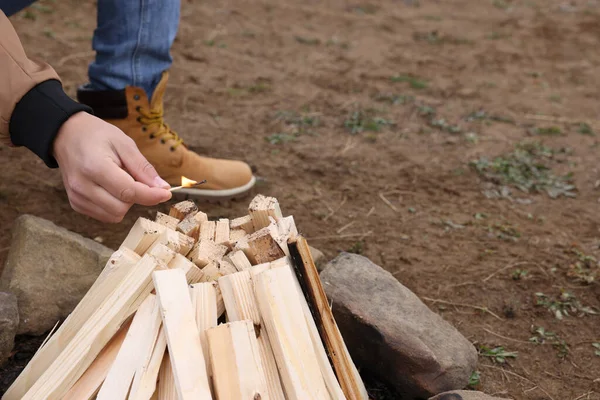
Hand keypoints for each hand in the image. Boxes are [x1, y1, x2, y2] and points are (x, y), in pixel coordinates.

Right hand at [53, 112, 171, 222]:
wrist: (66, 135)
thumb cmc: (97, 136)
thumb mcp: (124, 143)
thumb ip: (143, 168)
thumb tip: (163, 188)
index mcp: (95, 167)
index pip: (128, 192)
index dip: (151, 195)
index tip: (166, 193)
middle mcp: (82, 186)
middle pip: (122, 207)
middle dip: (136, 196)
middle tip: (133, 176)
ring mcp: (77, 197)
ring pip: (115, 215)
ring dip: (125, 202)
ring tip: (119, 180)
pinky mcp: (76, 204)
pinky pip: (105, 215)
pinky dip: (114, 205)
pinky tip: (110, 187)